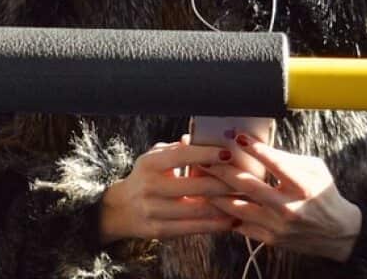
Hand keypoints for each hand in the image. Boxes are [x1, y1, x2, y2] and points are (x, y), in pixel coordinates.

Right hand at [98, 135, 239, 244]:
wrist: (119, 210)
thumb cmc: (146, 177)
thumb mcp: (155, 158)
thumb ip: (177, 149)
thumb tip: (202, 136)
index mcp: (150, 164)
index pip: (181, 156)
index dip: (206, 154)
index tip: (228, 153)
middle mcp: (150, 187)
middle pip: (194, 185)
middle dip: (224, 184)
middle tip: (247, 181)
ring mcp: (154, 210)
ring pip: (197, 209)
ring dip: (224, 206)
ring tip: (245, 201)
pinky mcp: (159, 230)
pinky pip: (192, 228)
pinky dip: (214, 225)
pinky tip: (231, 220)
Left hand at [202, 134, 362, 262]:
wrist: (338, 233)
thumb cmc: (324, 194)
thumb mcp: (315, 170)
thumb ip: (288, 159)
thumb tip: (258, 147)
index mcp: (304, 186)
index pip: (276, 164)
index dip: (256, 149)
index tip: (237, 136)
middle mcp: (290, 208)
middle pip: (249, 186)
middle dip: (224, 170)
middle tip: (205, 158)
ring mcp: (278, 226)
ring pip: (239, 208)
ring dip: (217, 194)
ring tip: (201, 181)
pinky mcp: (271, 239)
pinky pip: (242, 226)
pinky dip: (226, 214)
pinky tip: (212, 202)